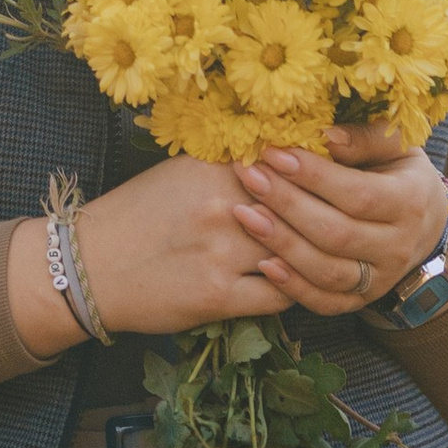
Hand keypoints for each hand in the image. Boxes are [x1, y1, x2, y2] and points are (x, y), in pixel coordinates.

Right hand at [7, 156, 311, 357]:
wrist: (91, 266)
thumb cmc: (136, 214)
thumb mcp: (180, 172)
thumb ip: (230, 161)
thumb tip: (283, 151)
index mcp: (213, 168)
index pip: (286, 159)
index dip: (318, 164)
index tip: (341, 168)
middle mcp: (222, 205)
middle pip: (300, 203)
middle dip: (328, 207)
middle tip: (356, 209)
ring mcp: (222, 253)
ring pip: (296, 249)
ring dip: (315, 250)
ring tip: (334, 247)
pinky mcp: (218, 296)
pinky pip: (280, 293)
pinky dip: (296, 287)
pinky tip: (300, 280)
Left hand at [229, 124, 447, 318]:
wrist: (424, 225)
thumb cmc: (399, 173)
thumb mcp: (396, 146)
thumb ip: (364, 138)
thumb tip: (325, 134)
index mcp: (409, 203)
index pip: (357, 194)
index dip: (313, 175)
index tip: (273, 153)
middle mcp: (397, 247)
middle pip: (336, 233)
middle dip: (287, 205)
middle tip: (249, 177)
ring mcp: (380, 279)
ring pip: (327, 271)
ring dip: (282, 244)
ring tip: (245, 214)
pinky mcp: (361, 300)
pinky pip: (325, 301)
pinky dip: (293, 287)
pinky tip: (263, 263)